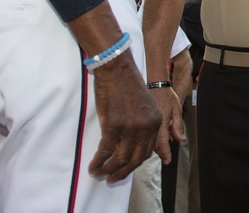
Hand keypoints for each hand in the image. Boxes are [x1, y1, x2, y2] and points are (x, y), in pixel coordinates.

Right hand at [88, 55, 162, 182]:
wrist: (117, 68)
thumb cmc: (127, 83)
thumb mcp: (144, 104)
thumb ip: (143, 122)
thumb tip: (133, 141)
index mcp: (155, 121)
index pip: (147, 151)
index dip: (134, 164)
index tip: (124, 169)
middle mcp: (146, 127)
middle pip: (135, 159)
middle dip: (122, 172)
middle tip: (112, 179)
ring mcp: (130, 127)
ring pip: (120, 158)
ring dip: (109, 170)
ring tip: (99, 174)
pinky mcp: (113, 125)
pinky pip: (106, 151)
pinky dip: (98, 162)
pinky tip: (93, 167)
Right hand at [149, 86, 185, 164]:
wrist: (154, 83)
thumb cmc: (166, 94)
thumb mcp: (177, 109)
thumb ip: (178, 125)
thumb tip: (181, 139)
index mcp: (161, 122)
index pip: (162, 143)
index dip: (165, 153)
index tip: (167, 161)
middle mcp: (151, 124)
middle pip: (154, 145)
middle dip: (160, 152)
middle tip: (166, 156)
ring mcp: (145, 123)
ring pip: (148, 140)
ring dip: (155, 145)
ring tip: (163, 146)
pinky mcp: (141, 121)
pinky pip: (146, 133)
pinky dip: (151, 137)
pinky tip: (157, 136)